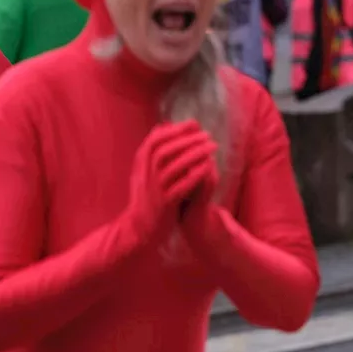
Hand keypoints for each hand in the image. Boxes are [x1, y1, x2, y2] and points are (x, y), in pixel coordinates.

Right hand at [125, 120, 217, 243]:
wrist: (140, 228)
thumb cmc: (146, 196)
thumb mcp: (144, 170)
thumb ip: (153, 148)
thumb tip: (163, 124)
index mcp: (140, 164)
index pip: (155, 140)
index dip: (176, 129)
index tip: (194, 123)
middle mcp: (145, 174)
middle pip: (166, 150)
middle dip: (188, 139)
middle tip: (207, 134)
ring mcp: (155, 189)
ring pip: (175, 166)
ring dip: (195, 154)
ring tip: (212, 147)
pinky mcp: (165, 203)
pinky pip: (182, 186)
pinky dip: (195, 174)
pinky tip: (208, 167)